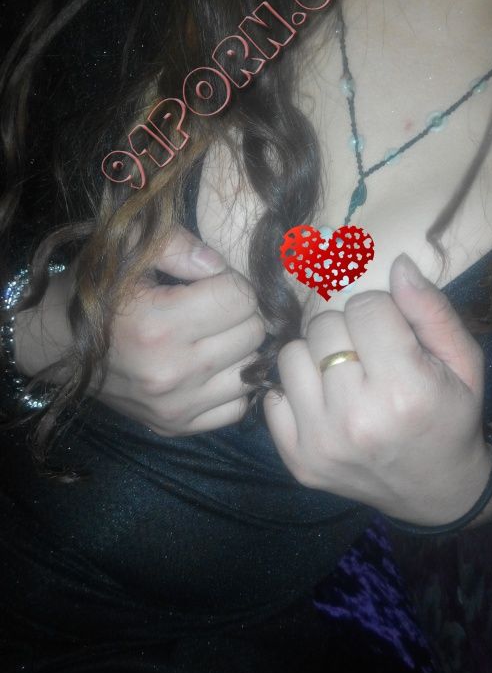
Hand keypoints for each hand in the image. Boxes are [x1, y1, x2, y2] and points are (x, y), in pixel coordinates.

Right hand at [97, 227, 265, 434]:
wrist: (55, 344)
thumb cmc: (94, 291)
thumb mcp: (126, 249)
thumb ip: (179, 245)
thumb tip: (221, 266)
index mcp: (157, 324)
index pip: (240, 297)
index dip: (230, 281)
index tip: (208, 282)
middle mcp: (169, 372)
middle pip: (253, 332)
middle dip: (239, 312)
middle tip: (211, 307)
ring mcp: (174, 406)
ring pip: (252, 370)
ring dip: (239, 349)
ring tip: (211, 335)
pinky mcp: (176, 427)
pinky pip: (238, 406)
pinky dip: (232, 385)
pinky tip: (209, 366)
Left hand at [264, 253, 491, 523]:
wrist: (437, 489)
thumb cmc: (451, 415)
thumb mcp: (463, 360)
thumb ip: (431, 310)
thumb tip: (397, 264)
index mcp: (405, 390)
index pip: (366, 306)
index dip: (381, 312)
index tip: (392, 335)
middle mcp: (357, 418)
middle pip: (324, 326)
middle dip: (347, 331)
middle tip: (369, 357)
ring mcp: (321, 443)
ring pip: (291, 355)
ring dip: (315, 358)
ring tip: (344, 378)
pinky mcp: (297, 460)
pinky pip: (272, 395)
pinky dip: (295, 392)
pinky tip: (325, 404)